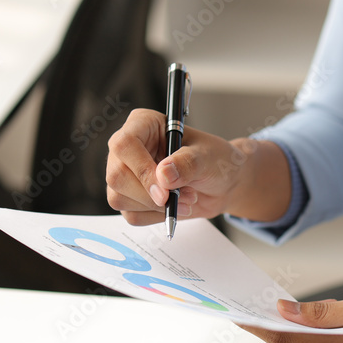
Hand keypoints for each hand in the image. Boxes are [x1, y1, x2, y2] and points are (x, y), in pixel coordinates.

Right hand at [105, 109, 291, 225]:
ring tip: (187, 199)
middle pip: (117, 177)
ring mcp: (126, 174)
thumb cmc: (216, 161)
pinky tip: (175, 208)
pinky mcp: (131, 198)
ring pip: (120, 198)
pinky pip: (131, 215)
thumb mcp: (209, 157)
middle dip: (151, 196)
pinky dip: (156, 217)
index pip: (124, 144)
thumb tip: (163, 175)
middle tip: (186, 198)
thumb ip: (188, 163)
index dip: (142, 170)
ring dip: (156, 208)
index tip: (165, 191)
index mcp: (143, 125)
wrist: (224, 183)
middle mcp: (128, 149)